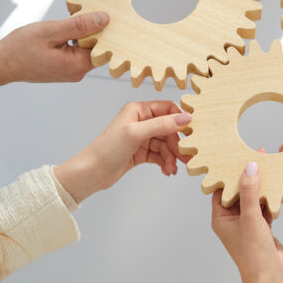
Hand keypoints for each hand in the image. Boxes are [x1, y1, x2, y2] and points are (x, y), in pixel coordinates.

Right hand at [0, 13, 107, 85]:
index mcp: (77, 65)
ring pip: (86, 48)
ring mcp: (71, 71)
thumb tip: (103, 19)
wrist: (0, 64)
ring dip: (81, 33)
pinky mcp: (64, 68)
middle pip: (97, 47)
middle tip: (81, 11)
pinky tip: (65, 28)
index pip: (104, 45)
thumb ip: (79, 25)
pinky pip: (76, 51)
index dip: (103, 28)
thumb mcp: (51, 31)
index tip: (97, 11)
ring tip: (70, 17)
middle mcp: (77, 72)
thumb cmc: (20, 49)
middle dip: (92, 29)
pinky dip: (73, 39)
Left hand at [54, 101, 190, 202]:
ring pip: (165, 144)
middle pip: (169, 128)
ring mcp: (140, 138)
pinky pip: (159, 155)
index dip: (180, 120)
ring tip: (173, 169)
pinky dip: (165, 162)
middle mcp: (140, 121)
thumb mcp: (135, 134)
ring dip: (171, 156)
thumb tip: (186, 118)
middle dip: (177, 144)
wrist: (90, 173)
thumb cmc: (107, 149)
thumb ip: (161, 125)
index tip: (192, 133)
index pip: (167, 108)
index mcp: (138, 110)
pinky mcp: (140, 152)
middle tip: (186, 157)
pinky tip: (167, 171)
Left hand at [212, 162, 282, 282]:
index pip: (222, 189)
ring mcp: (248, 224)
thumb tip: (250, 168)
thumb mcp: (251, 218)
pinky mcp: (263, 227)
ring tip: (269, 166)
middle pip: (239, 191)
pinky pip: (265, 207)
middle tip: (257, 156)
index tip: (236, 156)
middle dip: (247, 176)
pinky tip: (279, 185)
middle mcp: (233, 220)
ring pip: (253, 199)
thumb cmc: (254, 255)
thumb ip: (250, 192)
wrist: (271, 280)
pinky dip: (271, 198)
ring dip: (261, 186)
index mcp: (221, 218)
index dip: (228, 172)